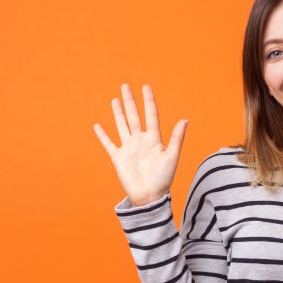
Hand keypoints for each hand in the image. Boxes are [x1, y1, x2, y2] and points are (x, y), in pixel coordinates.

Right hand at [94, 83, 187, 206]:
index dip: (149, 101)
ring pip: (122, 126)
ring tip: (115, 99)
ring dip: (118, 113)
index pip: (151, 115)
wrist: (149, 196)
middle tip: (125, 86)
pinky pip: (108, 143)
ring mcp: (129, 148)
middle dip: (130, 101)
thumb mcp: (172, 157)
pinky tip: (97, 126)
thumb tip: (185, 119)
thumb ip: (177, 138)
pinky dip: (102, 135)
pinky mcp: (118, 158)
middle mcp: (140, 141)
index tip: (146, 87)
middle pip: (134, 116)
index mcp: (154, 139)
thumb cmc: (163, 179)